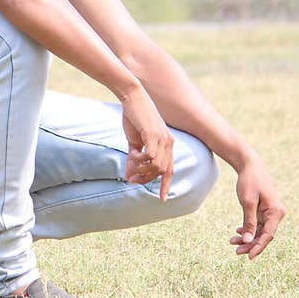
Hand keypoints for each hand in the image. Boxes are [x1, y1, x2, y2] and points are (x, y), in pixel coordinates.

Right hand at [120, 85, 173, 200]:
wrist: (132, 98)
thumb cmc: (133, 117)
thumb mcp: (133, 141)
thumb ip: (133, 158)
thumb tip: (128, 175)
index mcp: (167, 144)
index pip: (170, 170)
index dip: (166, 185)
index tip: (162, 199)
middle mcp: (169, 143)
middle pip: (161, 171)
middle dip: (145, 178)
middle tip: (130, 178)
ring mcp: (163, 139)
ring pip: (156, 166)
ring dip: (141, 169)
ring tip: (130, 161)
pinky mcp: (154, 135)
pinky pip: (151, 156)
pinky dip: (140, 160)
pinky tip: (132, 154)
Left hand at [229, 156, 285, 259]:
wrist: (251, 165)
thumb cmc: (250, 181)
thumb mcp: (247, 202)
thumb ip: (249, 222)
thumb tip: (249, 240)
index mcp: (276, 212)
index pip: (268, 235)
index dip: (258, 247)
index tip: (248, 256)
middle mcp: (277, 213)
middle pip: (264, 235)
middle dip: (251, 244)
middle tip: (236, 251)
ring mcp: (271, 212)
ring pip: (260, 230)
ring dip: (248, 237)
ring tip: (232, 241)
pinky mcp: (265, 210)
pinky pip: (258, 224)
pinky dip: (249, 229)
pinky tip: (238, 232)